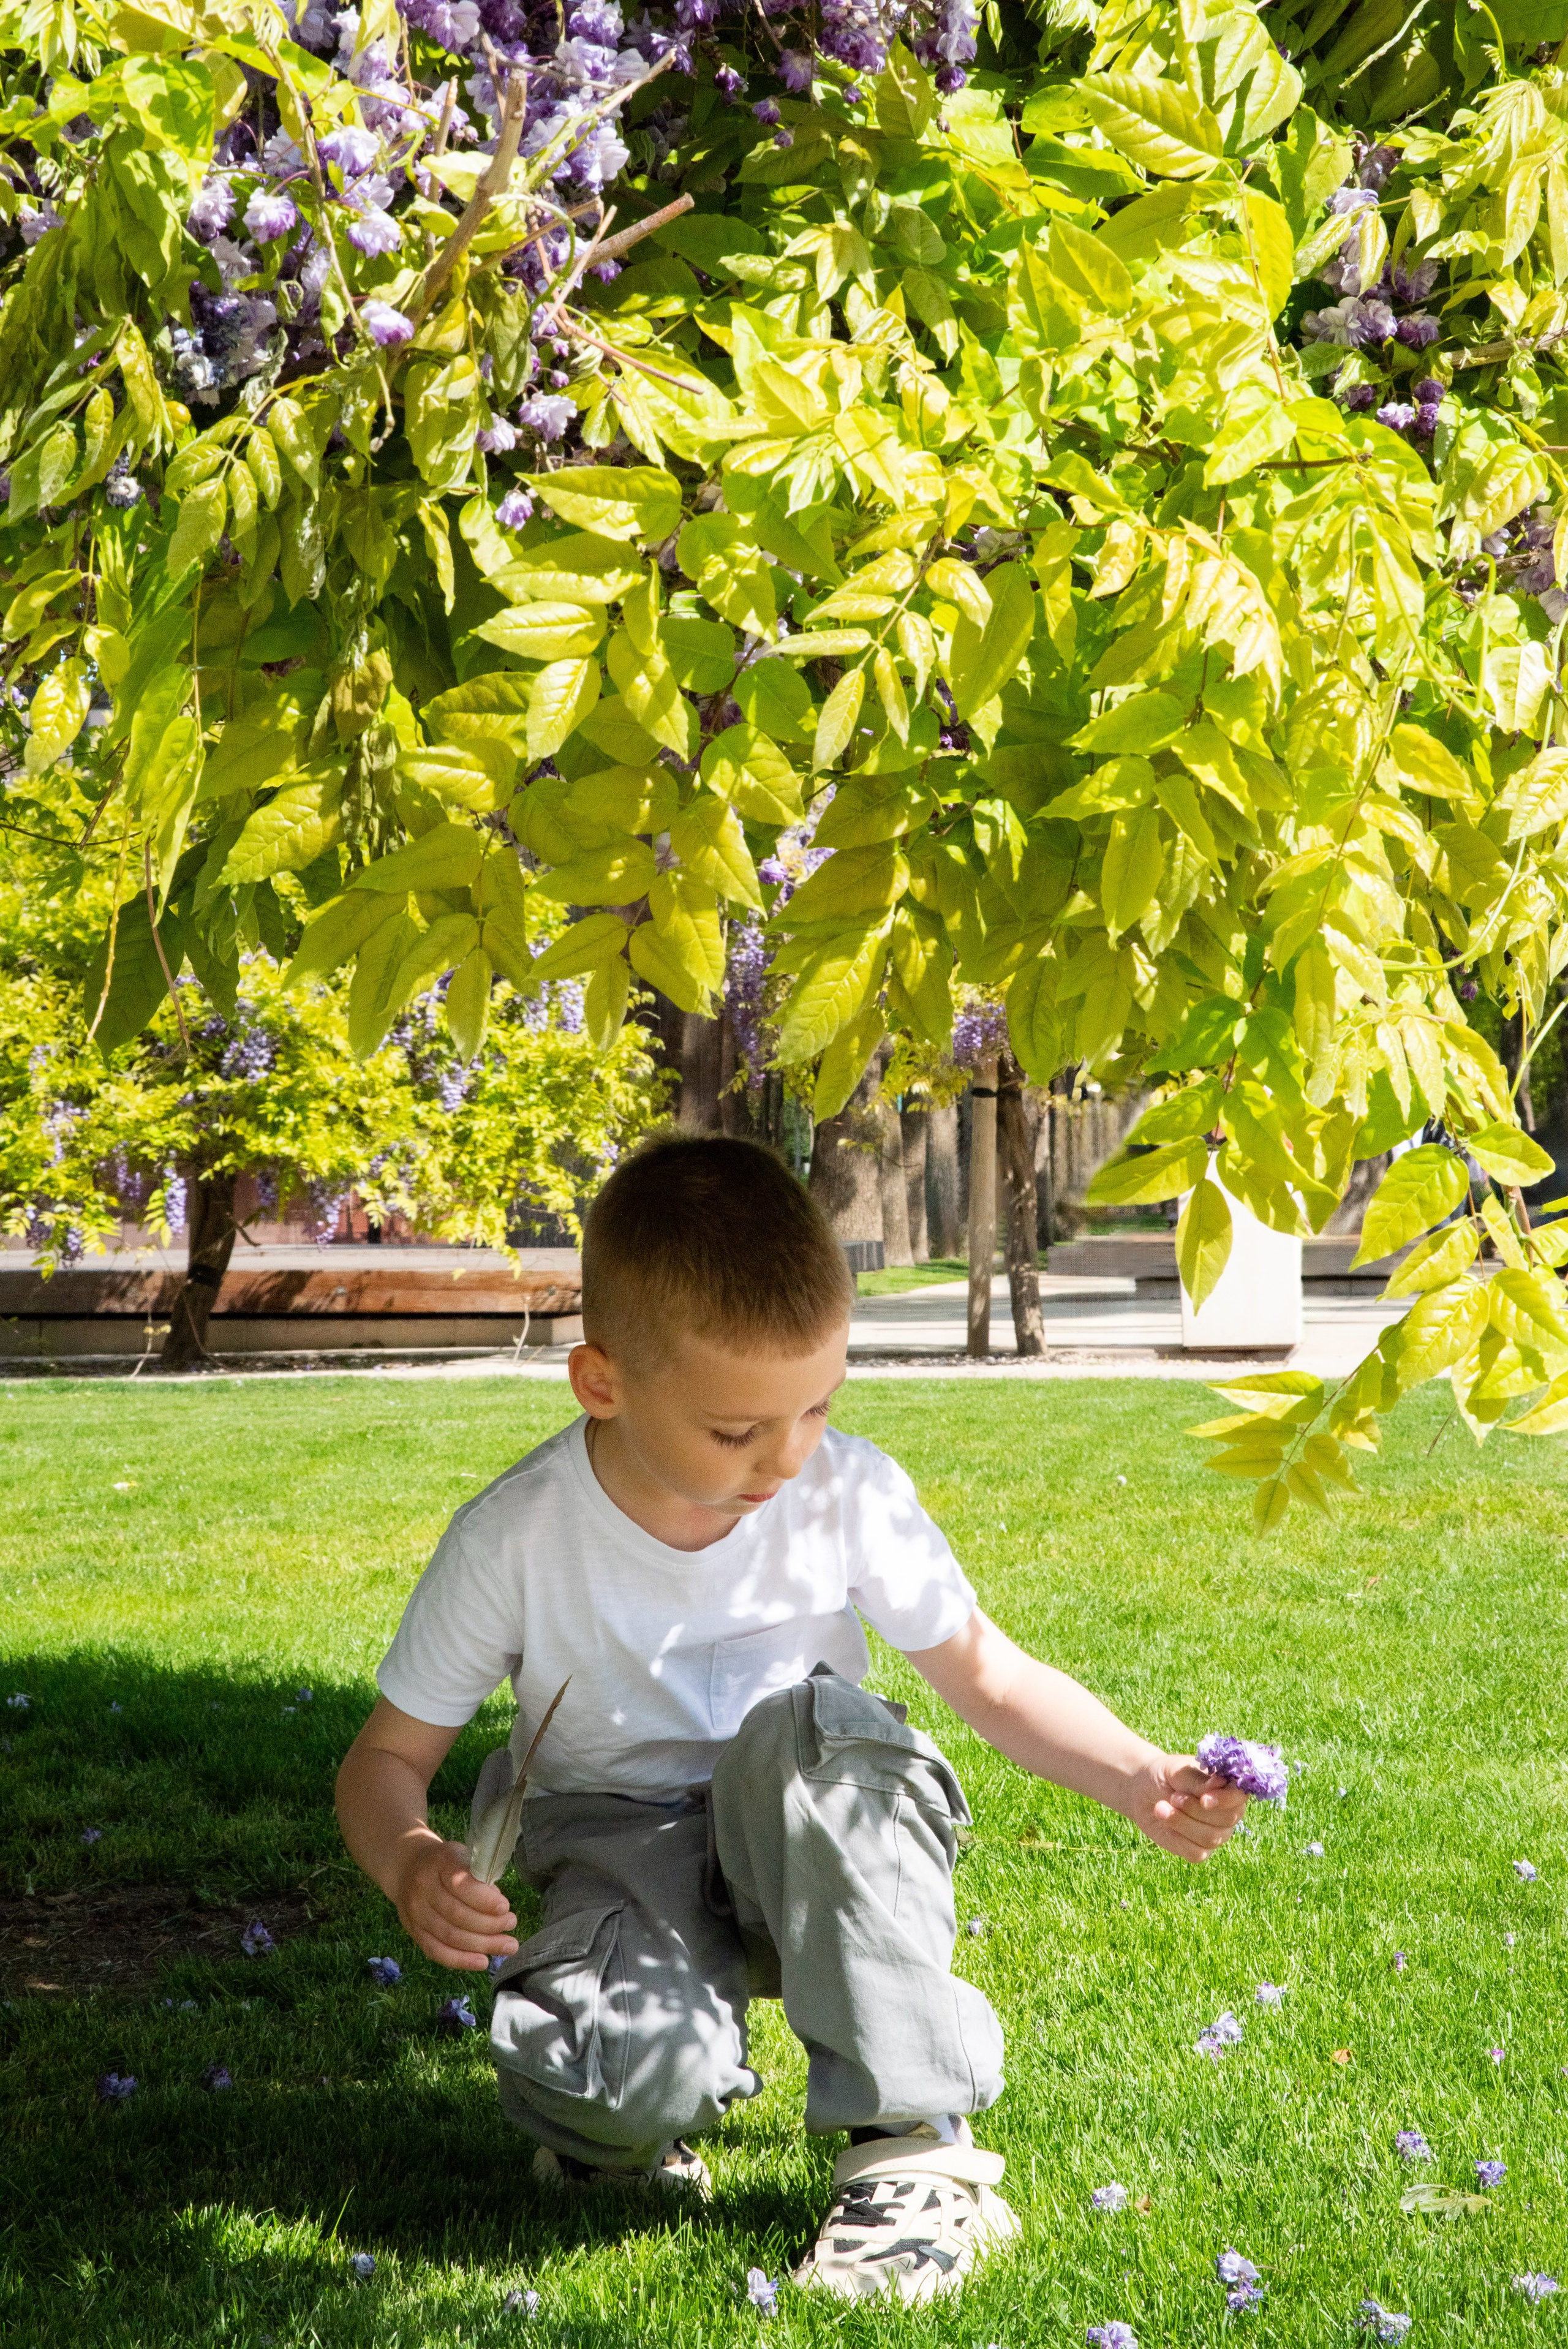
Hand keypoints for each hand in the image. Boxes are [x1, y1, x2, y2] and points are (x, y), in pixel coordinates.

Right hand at [395, 1835, 520, 1970]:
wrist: (408, 1869)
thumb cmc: (445, 1863)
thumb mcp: (462, 1856)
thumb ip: (480, 1877)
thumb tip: (499, 1908)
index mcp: (439, 1863)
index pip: (460, 1885)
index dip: (484, 1899)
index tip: (505, 1907)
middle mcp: (423, 1888)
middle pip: (457, 1914)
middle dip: (490, 1924)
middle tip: (511, 1924)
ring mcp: (416, 1913)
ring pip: (450, 1936)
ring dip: (482, 1945)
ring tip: (507, 1946)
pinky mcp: (414, 1932)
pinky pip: (437, 1951)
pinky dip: (461, 1960)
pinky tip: (482, 1961)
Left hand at [1127, 1754, 1246, 1863]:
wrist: (1141, 1791)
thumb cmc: (1163, 1775)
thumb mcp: (1177, 1771)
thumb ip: (1198, 1781)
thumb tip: (1221, 1783)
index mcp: (1226, 1786)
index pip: (1240, 1796)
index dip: (1226, 1800)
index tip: (1204, 1800)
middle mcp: (1226, 1812)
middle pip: (1227, 1819)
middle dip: (1195, 1810)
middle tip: (1173, 1797)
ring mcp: (1215, 1832)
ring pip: (1212, 1838)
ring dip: (1182, 1823)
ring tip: (1160, 1807)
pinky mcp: (1199, 1849)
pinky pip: (1197, 1853)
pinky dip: (1177, 1839)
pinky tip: (1164, 1824)